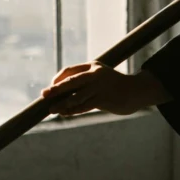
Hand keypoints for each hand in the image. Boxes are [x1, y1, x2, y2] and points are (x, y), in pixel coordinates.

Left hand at [43, 63, 169, 117]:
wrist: (136, 92)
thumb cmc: (114, 86)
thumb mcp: (100, 78)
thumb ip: (84, 82)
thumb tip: (62, 93)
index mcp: (93, 66)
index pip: (70, 70)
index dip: (58, 79)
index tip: (51, 88)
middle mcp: (96, 75)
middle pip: (71, 81)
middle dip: (56, 89)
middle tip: (44, 95)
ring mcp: (100, 87)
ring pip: (77, 97)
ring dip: (63, 104)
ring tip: (52, 109)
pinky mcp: (104, 99)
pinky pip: (84, 106)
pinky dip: (73, 110)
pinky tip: (66, 113)